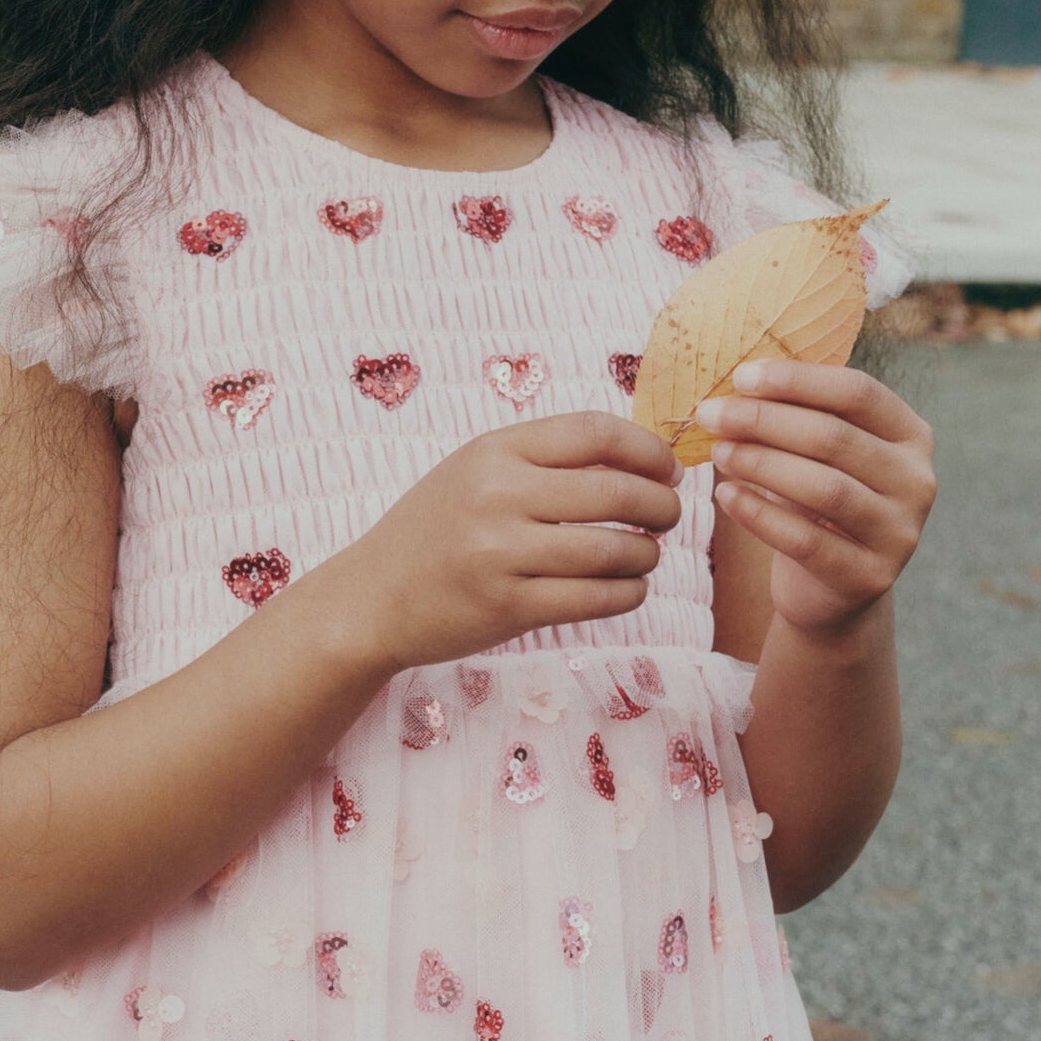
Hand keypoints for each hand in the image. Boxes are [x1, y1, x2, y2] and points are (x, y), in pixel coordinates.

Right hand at [317, 412, 681, 672]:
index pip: (596, 432)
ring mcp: (502, 553)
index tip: (669, 469)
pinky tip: (627, 588)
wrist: (371, 599)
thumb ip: (544, 459)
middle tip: (668, 516)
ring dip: (648, 554)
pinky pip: (597, 598)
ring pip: (615, 550)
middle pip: (618, 491)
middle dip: (662, 505)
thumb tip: (640, 457)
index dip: (649, 450)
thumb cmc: (434, 531)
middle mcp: (499, 495)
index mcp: (494, 450)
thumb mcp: (475, 471)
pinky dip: (629, 593)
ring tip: (645, 555)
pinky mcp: (509, 607)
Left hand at [692, 360, 934, 636]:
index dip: (797, 380)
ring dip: (761, 464)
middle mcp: (917, 481)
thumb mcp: (818, 454)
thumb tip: (738, 381)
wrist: (831, 587)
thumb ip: (797, 416)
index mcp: (911, 436)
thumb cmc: (817, 503)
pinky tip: (727, 496)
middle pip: (835, 438)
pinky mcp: (869, 577)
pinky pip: (806, 541)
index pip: (858, 392)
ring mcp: (899, 533)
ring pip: (824, 489)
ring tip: (718, 452)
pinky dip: (760, 514)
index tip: (740, 376)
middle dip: (764, 421)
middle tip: (711, 414)